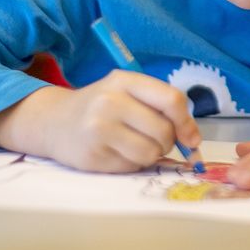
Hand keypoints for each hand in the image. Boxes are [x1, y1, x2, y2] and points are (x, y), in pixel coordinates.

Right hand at [0, 71, 200, 173]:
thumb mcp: (127, 92)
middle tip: (154, 140)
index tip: (191, 137)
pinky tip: (116, 153)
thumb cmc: (102, 106)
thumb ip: (161, 107)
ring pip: (150, 154)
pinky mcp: (93, 156)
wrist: (55, 121)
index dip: (187, 122)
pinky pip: (131, 167)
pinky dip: (132, 164)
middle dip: (167, 142)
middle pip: (164, 132)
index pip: (171, 100)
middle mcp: (110, 102)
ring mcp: (99, 130)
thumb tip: (193, 141)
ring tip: (133, 145)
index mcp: (124, 81)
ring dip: (150, 155)